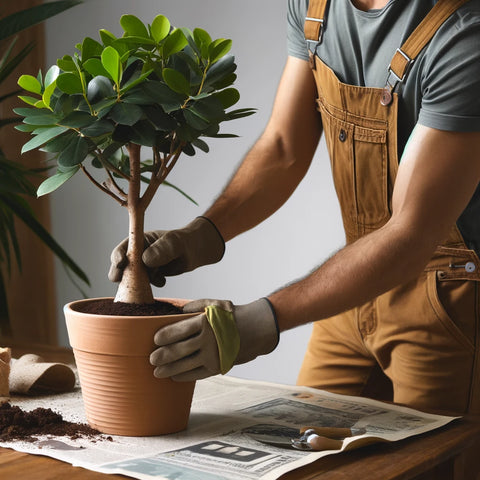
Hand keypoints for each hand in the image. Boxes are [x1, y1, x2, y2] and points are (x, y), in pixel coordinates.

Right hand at [108, 216, 224, 286]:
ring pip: (131, 279)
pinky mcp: (148, 278)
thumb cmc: (184, 242)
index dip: (118, 256)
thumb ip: (162, 249)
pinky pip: (142, 287)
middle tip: (123, 281)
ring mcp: (142, 267)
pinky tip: (163, 280)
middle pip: (121, 267)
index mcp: (139, 241)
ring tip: (155, 278)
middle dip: (121, 274)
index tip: (120, 264)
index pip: (122, 248)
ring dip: (137, 283)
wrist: (194, 253)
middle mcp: (137, 254)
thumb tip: (146, 260)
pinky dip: (149, 287)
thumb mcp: (175, 243)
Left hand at [149, 298, 279, 381]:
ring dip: (168, 370)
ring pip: (185, 365)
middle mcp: (208, 339)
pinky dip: (183, 376)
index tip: (155, 339)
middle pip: (178, 350)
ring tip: (157, 372)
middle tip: (151, 358)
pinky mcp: (218, 367)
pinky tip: (174, 376)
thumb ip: (192, 306)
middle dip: (162, 356)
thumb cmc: (231, 315)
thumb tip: (173, 313)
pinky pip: (196, 374)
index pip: (178, 330)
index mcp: (204, 321)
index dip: (164, 336)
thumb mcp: (213, 304)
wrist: (255, 329)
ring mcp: (213, 355)